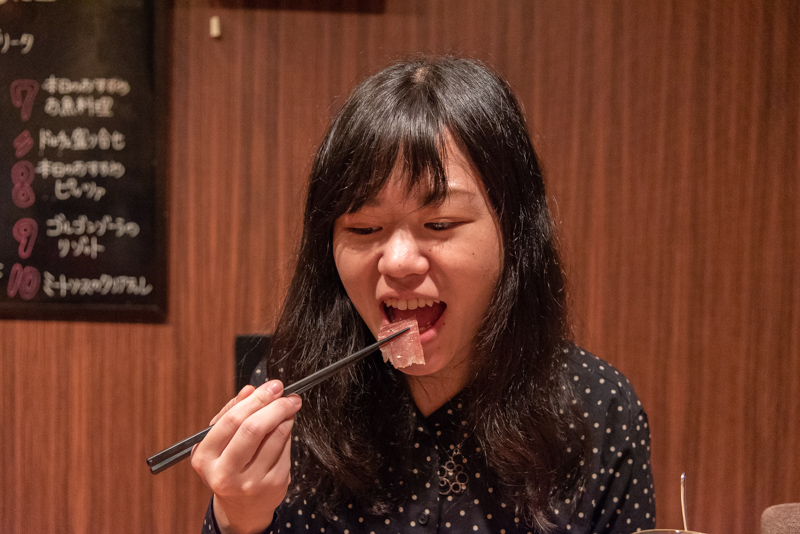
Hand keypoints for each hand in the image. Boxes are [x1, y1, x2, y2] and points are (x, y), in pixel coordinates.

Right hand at [191, 380, 301, 533]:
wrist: (241, 506)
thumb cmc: (228, 465)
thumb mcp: (219, 442)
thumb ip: (231, 413)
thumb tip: (251, 390)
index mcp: (205, 458)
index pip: (232, 421)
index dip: (256, 399)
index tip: (272, 387)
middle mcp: (225, 473)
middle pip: (253, 428)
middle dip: (275, 405)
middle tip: (287, 395)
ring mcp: (251, 482)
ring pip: (275, 437)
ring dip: (286, 417)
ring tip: (288, 408)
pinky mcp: (274, 485)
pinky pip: (285, 449)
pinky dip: (287, 433)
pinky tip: (285, 428)